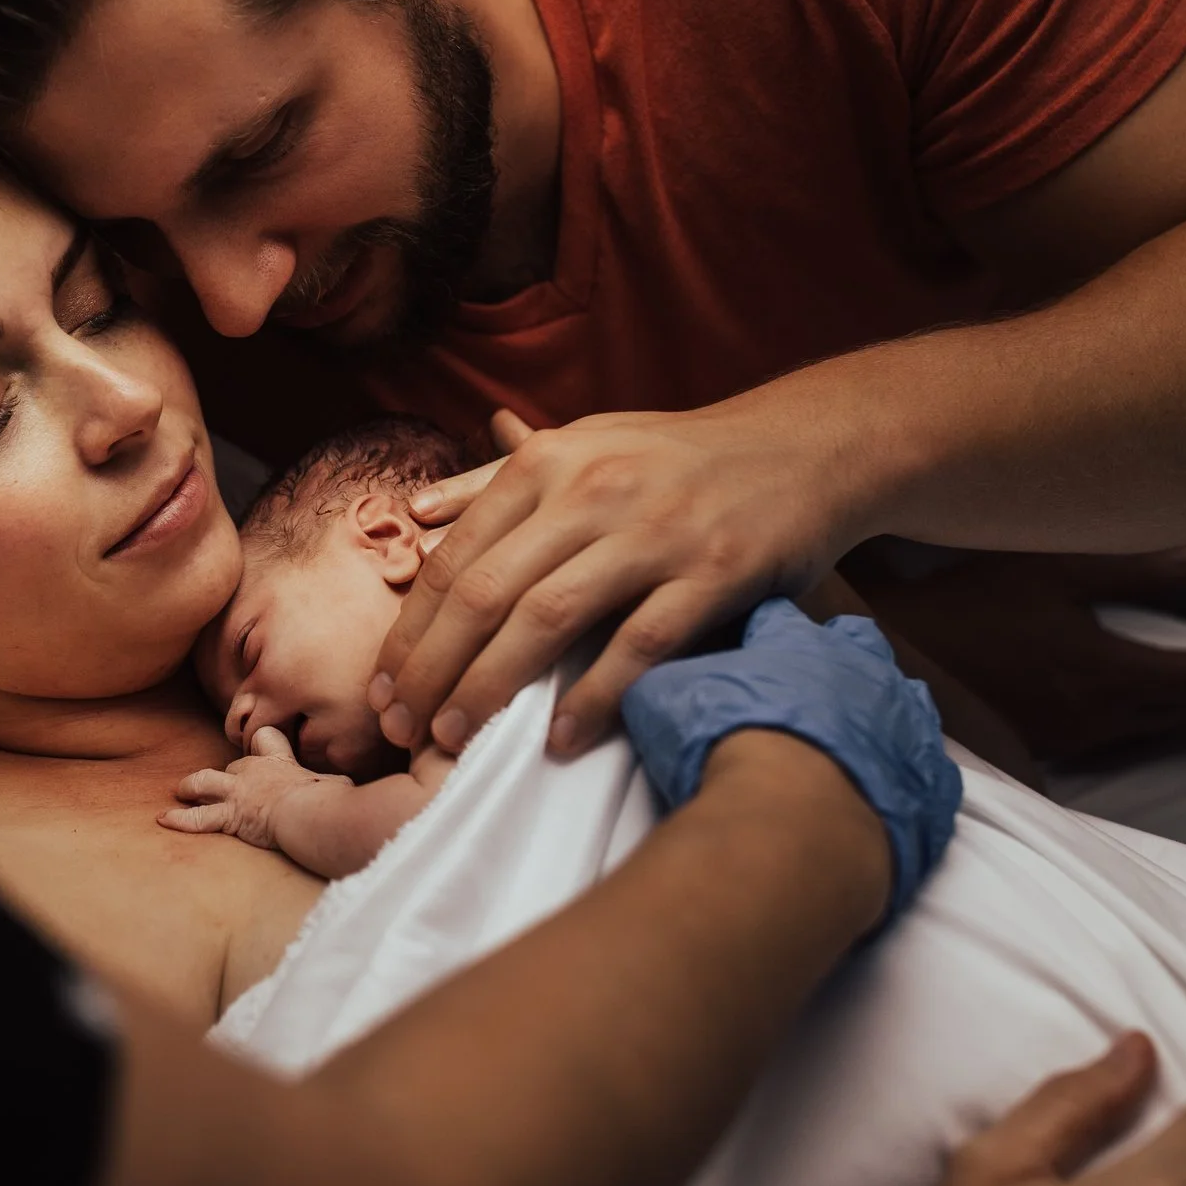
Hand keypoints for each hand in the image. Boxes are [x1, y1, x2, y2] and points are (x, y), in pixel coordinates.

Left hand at [160, 726, 334, 848]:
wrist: (310, 813)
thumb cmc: (327, 800)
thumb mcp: (335, 786)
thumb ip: (333, 784)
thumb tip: (345, 787)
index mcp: (279, 761)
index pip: (266, 740)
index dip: (262, 744)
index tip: (261, 748)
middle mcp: (253, 771)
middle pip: (232, 766)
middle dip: (226, 776)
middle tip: (222, 786)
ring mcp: (237, 792)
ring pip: (203, 782)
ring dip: (190, 786)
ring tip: (180, 791)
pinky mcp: (228, 815)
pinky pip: (198, 817)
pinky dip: (180, 819)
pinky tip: (164, 820)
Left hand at [371, 404, 856, 758]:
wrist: (804, 447)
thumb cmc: (675, 458)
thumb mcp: (581, 445)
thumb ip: (494, 482)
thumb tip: (413, 516)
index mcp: (549, 462)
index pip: (457, 557)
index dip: (411, 629)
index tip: (381, 688)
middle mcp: (593, 491)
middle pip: (487, 593)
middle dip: (433, 670)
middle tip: (400, 730)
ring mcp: (655, 532)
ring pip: (548, 619)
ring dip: (491, 688)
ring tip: (453, 740)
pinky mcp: (715, 571)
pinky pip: (640, 643)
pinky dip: (594, 696)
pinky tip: (558, 739)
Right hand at [621, 598, 956, 924]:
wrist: (793, 813)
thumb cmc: (723, 747)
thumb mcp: (663, 703)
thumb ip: (656, 678)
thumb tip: (635, 673)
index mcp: (789, 640)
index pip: (775, 616)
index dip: (760, 625)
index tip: (751, 636)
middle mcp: (855, 667)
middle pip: (850, 643)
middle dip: (831, 659)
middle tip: (805, 684)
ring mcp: (899, 720)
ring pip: (895, 699)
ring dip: (873, 714)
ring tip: (847, 738)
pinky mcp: (926, 779)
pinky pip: (922, 768)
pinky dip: (900, 775)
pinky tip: (876, 789)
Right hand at [850, 548, 1185, 766]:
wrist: (884, 662)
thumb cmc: (963, 604)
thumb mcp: (1048, 570)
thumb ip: (1129, 568)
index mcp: (1108, 672)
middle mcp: (1095, 716)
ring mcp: (1063, 737)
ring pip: (1150, 729)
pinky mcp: (1033, 744)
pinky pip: (1112, 738)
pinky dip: (1144, 722)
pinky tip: (1134, 713)